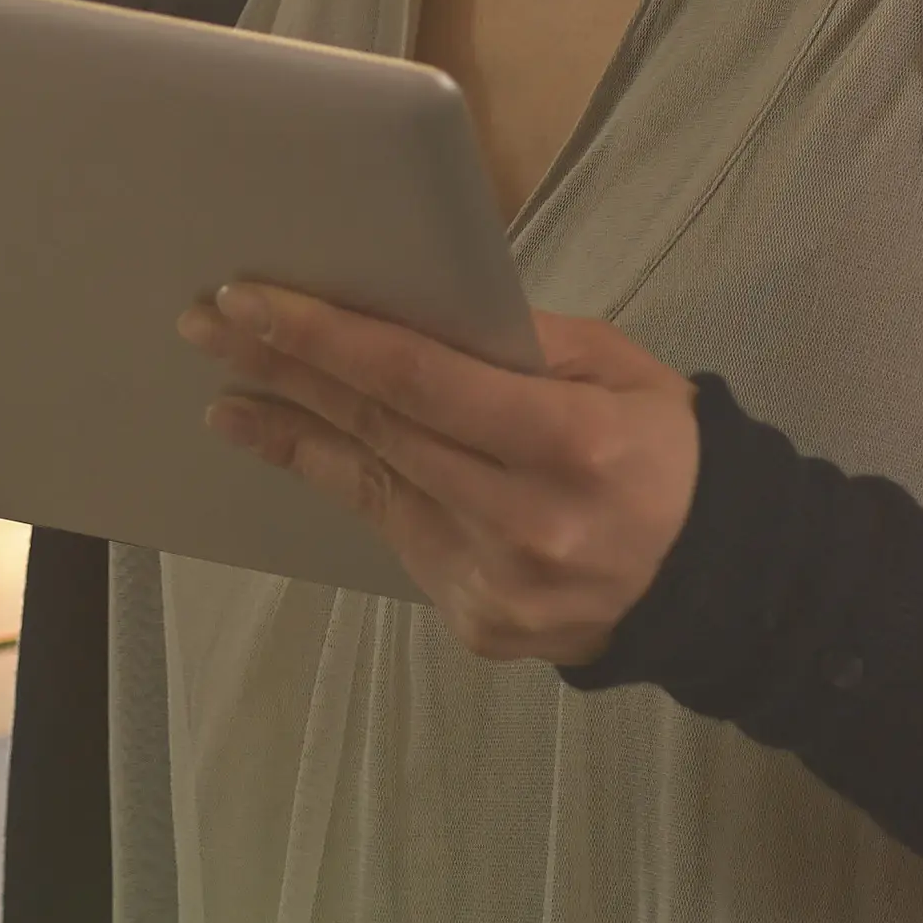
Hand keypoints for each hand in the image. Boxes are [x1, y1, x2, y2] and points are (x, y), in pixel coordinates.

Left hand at [179, 282, 700, 665]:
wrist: (714, 586)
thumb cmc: (664, 452)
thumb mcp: (621, 370)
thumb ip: (523, 340)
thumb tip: (414, 308)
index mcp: (571, 443)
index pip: (420, 379)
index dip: (326, 338)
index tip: (250, 300)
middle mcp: (527, 521)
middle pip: (378, 430)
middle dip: (285, 370)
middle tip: (207, 325)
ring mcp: (497, 583)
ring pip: (373, 489)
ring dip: (292, 435)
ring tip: (230, 396)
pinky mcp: (477, 622)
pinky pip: (400, 537)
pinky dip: (353, 487)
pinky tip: (303, 451)